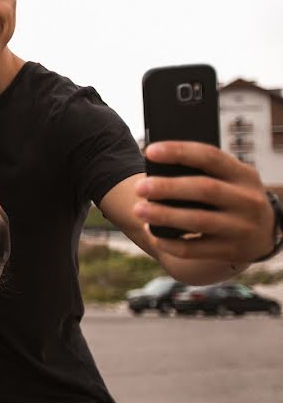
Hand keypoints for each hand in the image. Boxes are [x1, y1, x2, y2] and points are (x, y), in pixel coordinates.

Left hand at [133, 141, 275, 262]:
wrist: (263, 232)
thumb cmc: (231, 197)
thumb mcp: (229, 180)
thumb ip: (203, 173)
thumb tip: (157, 173)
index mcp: (244, 175)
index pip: (211, 156)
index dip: (179, 152)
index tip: (150, 151)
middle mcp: (248, 200)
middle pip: (205, 188)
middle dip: (168, 187)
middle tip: (140, 187)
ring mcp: (241, 228)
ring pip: (199, 220)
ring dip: (165, 215)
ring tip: (139, 210)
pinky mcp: (231, 251)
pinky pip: (194, 249)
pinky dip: (170, 243)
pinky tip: (152, 234)